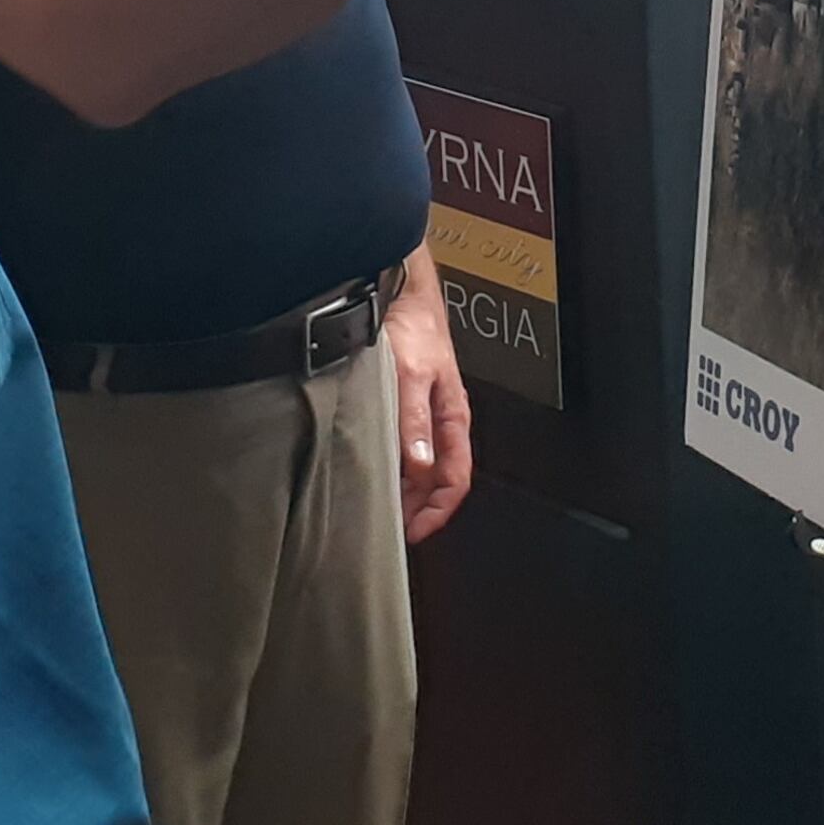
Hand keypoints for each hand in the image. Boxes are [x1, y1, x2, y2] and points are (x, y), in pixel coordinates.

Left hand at [385, 261, 474, 544]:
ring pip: (417, 464)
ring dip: (401, 486)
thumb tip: (419, 465)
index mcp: (452, 418)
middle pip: (435, 478)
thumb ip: (414, 422)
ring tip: (375, 503)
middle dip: (416, 506)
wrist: (402, 292)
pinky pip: (400, 446)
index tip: (414, 532)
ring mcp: (421, 413)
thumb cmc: (414, 328)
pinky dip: (388, 464)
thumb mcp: (412, 377)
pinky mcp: (402, 404)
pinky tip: (367, 466)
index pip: (456, 478)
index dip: (438, 510)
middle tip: (388, 526)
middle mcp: (439, 420)